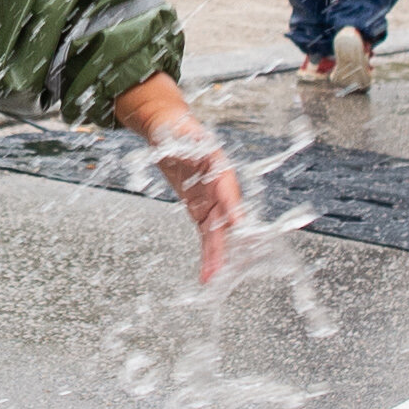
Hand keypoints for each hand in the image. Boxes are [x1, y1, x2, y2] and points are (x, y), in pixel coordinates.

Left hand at [110, 73, 243, 284]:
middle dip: (226, 243)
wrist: (169, 132)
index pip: (229, 190)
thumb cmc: (178, 130)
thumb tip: (195, 139)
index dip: (234, 208)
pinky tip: (208, 272)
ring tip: (213, 278)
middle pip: (227, 219)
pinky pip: (207, 236)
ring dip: (217, 256)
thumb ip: (190, 139)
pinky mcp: (201, 211)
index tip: (239, 225)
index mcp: (220, 168)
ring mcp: (212, 202)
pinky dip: (208, 254)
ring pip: (218, 233)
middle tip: (226, 264)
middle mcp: (221, 189)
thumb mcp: (182, 131)